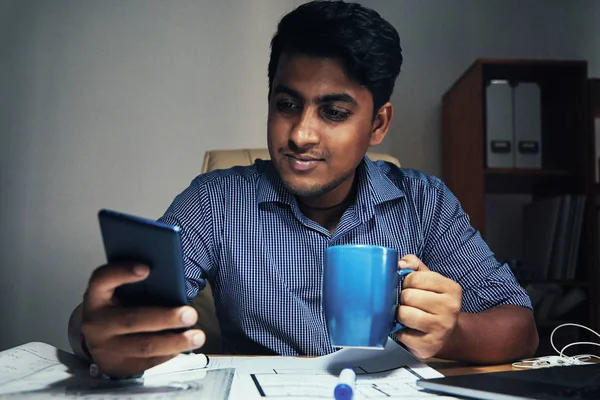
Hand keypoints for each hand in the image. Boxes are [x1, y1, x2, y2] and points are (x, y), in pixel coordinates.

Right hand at [80, 263, 205, 377]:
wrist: (97, 341)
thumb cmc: (116, 309)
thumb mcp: (118, 294)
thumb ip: (138, 287)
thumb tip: (173, 283)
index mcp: (96, 298)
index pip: (102, 280)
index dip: (122, 273)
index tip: (146, 268)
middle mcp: (96, 323)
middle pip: (131, 320)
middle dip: (165, 318)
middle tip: (190, 314)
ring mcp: (105, 348)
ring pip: (144, 346)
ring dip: (174, 342)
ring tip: (196, 336)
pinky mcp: (117, 366)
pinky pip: (148, 361)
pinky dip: (169, 353)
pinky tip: (183, 347)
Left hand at [395, 254, 461, 358]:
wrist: (447, 334)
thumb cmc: (433, 302)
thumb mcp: (429, 280)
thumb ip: (414, 265)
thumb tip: (400, 263)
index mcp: (452, 289)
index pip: (415, 278)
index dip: (406, 281)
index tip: (409, 287)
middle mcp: (451, 308)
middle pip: (408, 296)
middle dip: (402, 299)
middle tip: (408, 303)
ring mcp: (442, 328)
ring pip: (405, 314)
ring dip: (400, 315)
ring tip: (407, 315)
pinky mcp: (430, 345)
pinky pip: (402, 334)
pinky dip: (400, 332)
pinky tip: (409, 330)